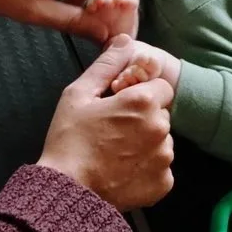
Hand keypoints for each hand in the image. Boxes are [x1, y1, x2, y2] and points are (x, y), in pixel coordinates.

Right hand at [37, 36, 175, 209]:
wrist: (67, 191)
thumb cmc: (69, 140)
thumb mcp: (78, 94)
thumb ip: (106, 64)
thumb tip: (125, 41)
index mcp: (142, 102)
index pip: (160, 87)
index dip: (141, 93)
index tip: (121, 105)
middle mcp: (160, 129)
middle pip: (161, 114)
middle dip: (143, 118)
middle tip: (114, 130)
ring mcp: (164, 159)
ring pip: (162, 141)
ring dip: (146, 143)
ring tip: (116, 152)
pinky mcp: (163, 184)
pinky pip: (161, 168)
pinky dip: (146, 168)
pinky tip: (123, 170)